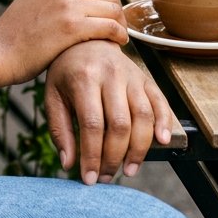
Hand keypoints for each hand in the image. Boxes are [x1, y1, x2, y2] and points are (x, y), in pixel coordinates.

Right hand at [0, 0, 127, 84]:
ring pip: (112, 9)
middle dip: (118, 12)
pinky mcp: (72, 26)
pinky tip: (118, 44)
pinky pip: (110, 27)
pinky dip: (119, 35)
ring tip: (119, 38)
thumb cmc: (17, 33)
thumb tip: (86, 1)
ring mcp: (68, 3)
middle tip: (118, 29)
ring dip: (120, 25)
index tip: (111, 15)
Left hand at [45, 41, 174, 185]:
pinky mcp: (145, 77)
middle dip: (114, 157)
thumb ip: (59, 129)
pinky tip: (162, 143)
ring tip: (128, 170)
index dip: (92, 156)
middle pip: (120, 124)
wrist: (86, 38)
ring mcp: (131, 74)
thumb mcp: (53, 95)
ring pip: (143, 116)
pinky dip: (164, 123)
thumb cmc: (66, 71)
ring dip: (139, 149)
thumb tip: (68, 165)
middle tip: (106, 177)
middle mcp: (110, 74)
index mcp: (83, 77)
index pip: (92, 124)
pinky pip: (160, 102)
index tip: (88, 179)